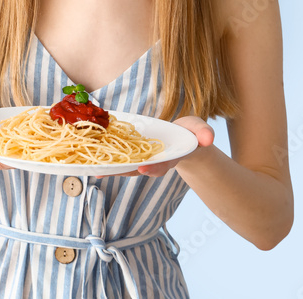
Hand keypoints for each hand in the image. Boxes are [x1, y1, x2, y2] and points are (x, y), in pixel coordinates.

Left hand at [98, 116, 214, 178]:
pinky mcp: (135, 154)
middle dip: (128, 171)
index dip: (154, 167)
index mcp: (172, 157)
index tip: (145, 168)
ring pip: (128, 167)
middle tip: (114, 172)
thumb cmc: (191, 133)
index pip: (163, 164)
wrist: (182, 138)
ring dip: (113, 169)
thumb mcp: (199, 129)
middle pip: (141, 169)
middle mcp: (156, 162)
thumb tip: (208, 138)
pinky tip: (94, 166)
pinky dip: (110, 163)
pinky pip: (121, 159)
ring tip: (97, 170)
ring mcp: (145, 159)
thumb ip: (203, 133)